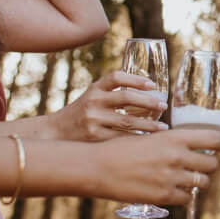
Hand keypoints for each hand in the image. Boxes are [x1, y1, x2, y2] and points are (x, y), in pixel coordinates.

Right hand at [50, 71, 167, 140]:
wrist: (55, 132)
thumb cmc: (81, 114)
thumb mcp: (92, 97)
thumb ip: (112, 93)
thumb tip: (148, 93)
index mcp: (95, 88)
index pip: (117, 77)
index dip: (136, 79)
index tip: (153, 85)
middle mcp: (94, 101)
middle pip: (126, 98)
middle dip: (149, 102)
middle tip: (164, 106)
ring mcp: (93, 119)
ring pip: (127, 121)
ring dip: (149, 124)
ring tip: (163, 127)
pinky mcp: (94, 136)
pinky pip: (121, 138)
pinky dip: (137, 139)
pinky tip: (148, 141)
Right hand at [93, 129, 219, 204]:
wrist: (98, 168)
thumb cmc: (120, 149)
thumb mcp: (149, 137)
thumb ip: (171, 142)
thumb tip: (191, 147)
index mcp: (174, 138)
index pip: (214, 139)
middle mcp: (177, 157)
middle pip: (211, 164)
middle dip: (210, 165)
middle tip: (203, 165)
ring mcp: (171, 178)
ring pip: (202, 183)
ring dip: (199, 181)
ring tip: (189, 178)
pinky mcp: (163, 196)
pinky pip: (187, 198)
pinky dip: (184, 195)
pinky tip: (175, 190)